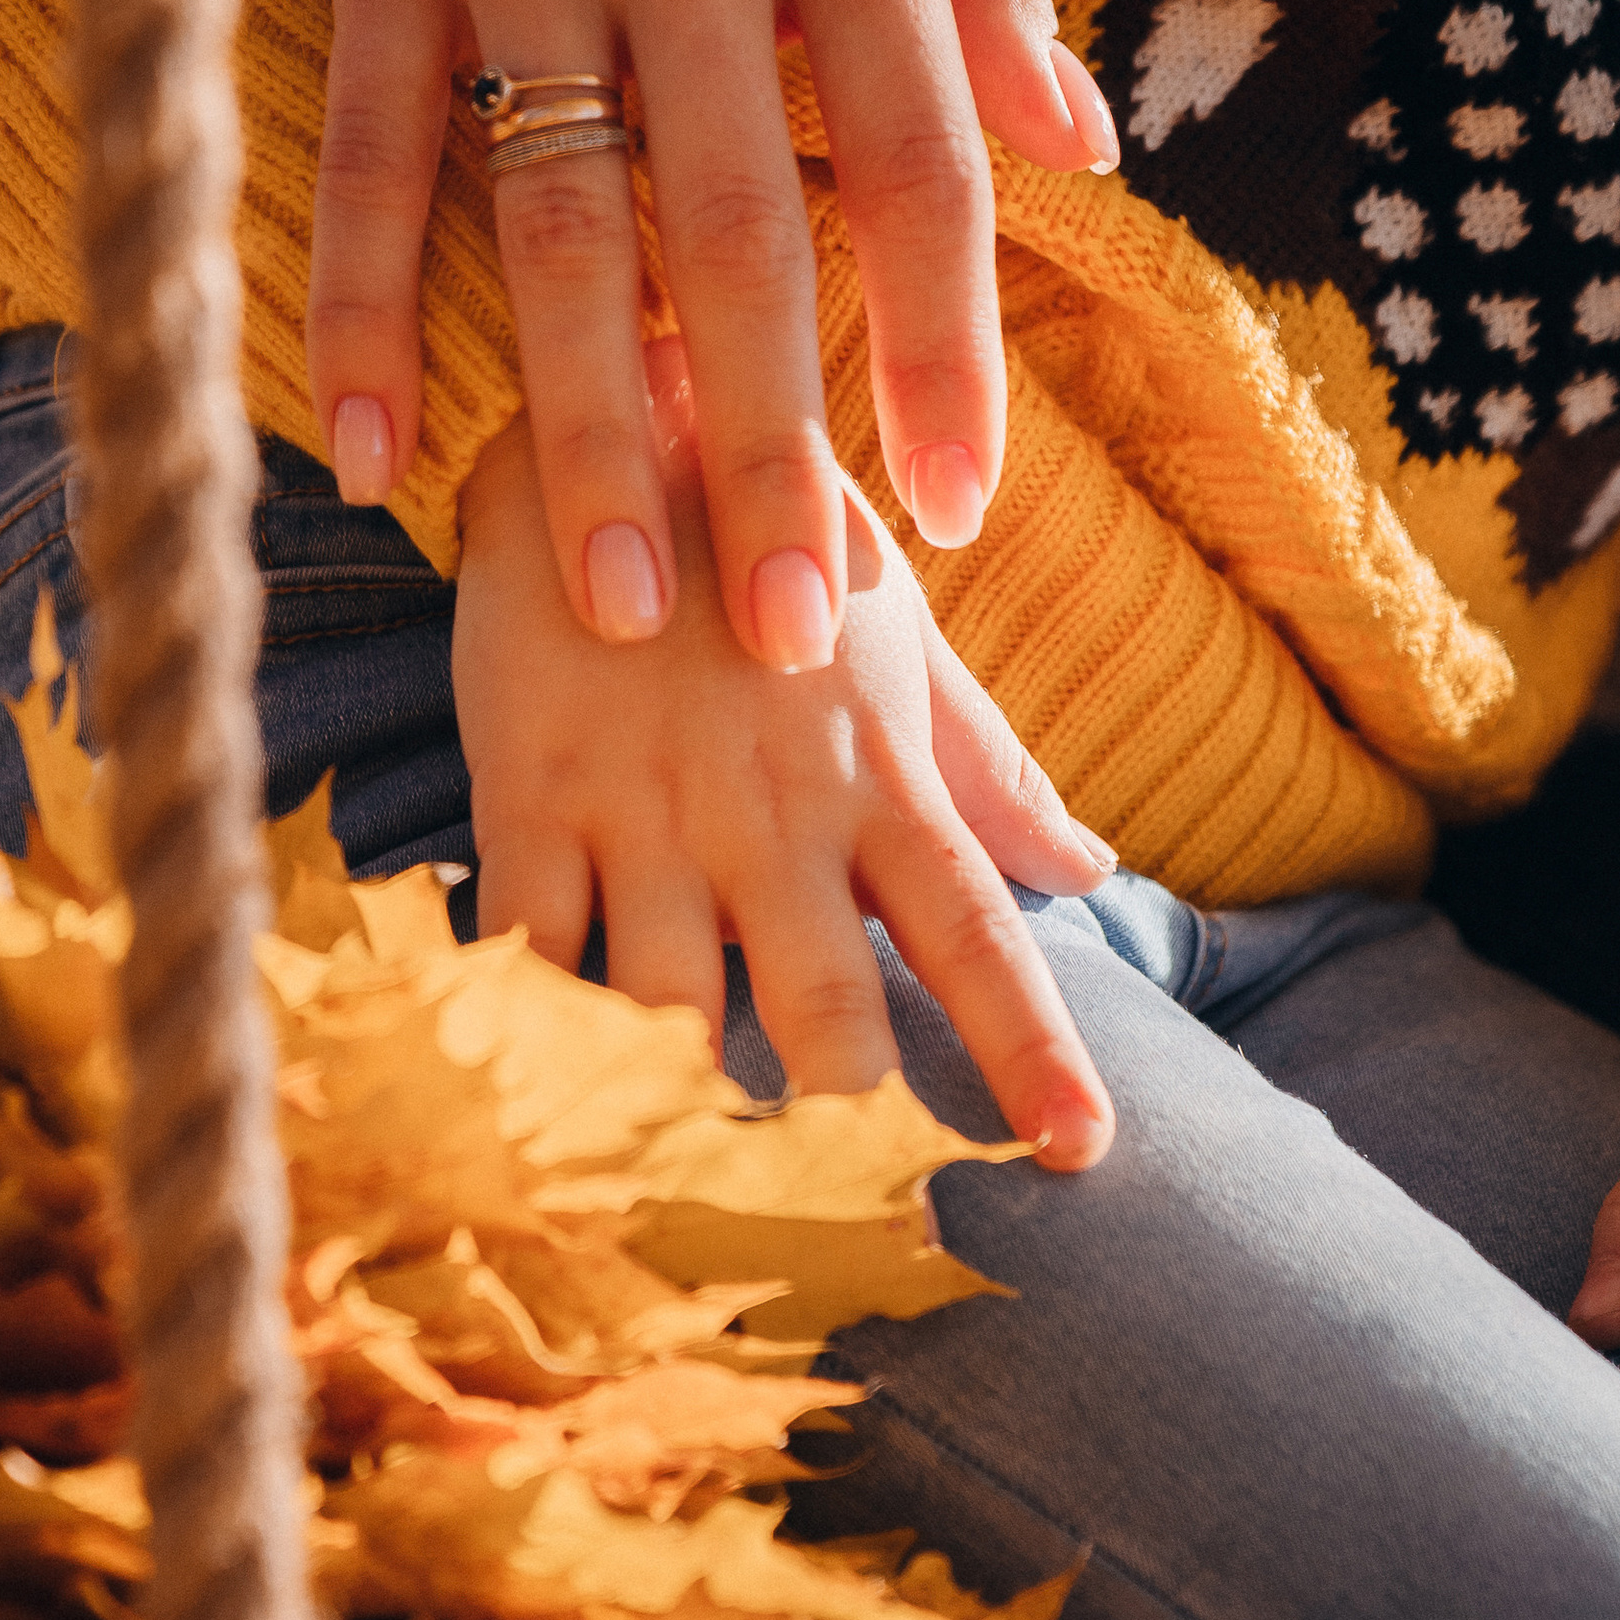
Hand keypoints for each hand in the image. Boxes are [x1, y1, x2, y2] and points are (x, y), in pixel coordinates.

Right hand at [301, 0, 1118, 671]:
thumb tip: (1085, 153)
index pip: (919, 158)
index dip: (944, 346)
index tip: (963, 511)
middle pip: (741, 230)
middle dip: (769, 445)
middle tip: (784, 633)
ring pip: (559, 222)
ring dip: (585, 426)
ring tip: (616, 603)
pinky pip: (369, 149)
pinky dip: (356, 304)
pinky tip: (362, 456)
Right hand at [450, 370, 1117, 1165]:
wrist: (601, 415)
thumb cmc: (767, 537)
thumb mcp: (889, 630)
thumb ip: (985, 763)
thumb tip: (1090, 869)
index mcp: (881, 779)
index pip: (983, 939)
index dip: (1034, 1053)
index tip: (1085, 1154)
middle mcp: (776, 815)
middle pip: (830, 1014)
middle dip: (846, 1123)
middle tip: (852, 1204)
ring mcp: (647, 814)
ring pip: (675, 1015)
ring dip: (684, 1107)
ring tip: (688, 1182)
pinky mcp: (529, 799)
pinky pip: (534, 956)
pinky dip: (541, 1032)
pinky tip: (546, 1090)